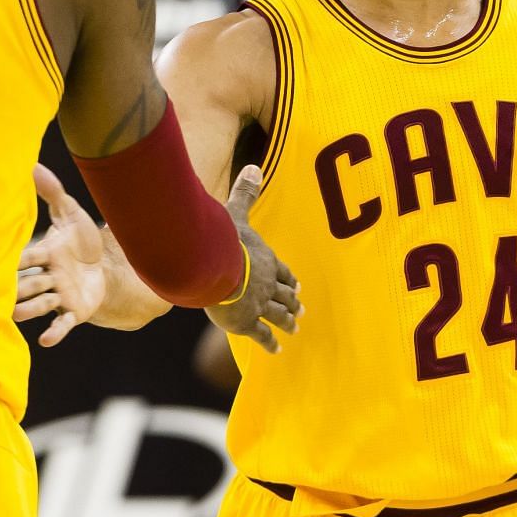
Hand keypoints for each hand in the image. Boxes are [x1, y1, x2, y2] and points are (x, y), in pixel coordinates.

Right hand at [16, 164, 108, 346]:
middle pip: (29, 283)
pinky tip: (46, 340)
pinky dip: (55, 332)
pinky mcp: (74, 312)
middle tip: (0, 292)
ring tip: (16, 314)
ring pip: (40, 304)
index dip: (19, 258)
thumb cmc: (82, 241)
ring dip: (29, 309)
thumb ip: (53, 193)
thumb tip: (33, 165)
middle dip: (17, 287)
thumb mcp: (71, 214)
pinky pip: (63, 323)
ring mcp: (60, 296)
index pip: (28, 257)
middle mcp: (48, 277)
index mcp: (45, 254)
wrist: (106, 266)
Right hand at [205, 165, 301, 353]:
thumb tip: (252, 166)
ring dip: (288, 321)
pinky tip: (277, 350)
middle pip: (285, 294)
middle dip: (293, 302)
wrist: (215, 266)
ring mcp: (258, 304)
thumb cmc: (225, 240)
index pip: (281, 271)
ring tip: (294, 328)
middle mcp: (267, 283)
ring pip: (279, 314)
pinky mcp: (246, 322)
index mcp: (265, 260)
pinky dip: (270, 343)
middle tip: (301, 310)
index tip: (297, 285)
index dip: (289, 279)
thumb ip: (246, 193)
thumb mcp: (235, 213)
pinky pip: (262, 335)